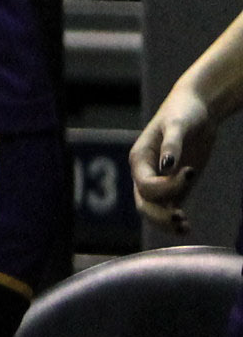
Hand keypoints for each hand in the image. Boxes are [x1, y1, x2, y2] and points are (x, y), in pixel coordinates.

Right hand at [133, 89, 221, 231]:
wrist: (197, 108)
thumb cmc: (184, 111)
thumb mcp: (178, 124)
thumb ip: (172, 144)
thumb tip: (167, 166)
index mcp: (139, 159)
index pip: (146, 185)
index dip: (167, 187)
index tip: (191, 172)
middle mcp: (145, 173)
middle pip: (144, 204)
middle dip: (159, 215)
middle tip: (181, 220)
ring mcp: (160, 180)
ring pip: (154, 210)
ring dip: (166, 222)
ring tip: (185, 227)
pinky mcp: (175, 185)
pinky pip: (168, 208)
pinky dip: (174, 220)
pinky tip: (186, 227)